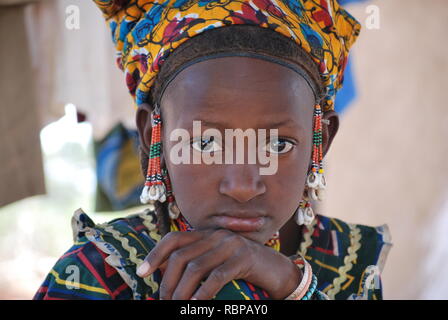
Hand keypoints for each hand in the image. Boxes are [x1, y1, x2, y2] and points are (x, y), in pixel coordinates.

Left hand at [136, 229, 301, 299]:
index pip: (174, 239)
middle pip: (181, 256)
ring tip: (178, 307)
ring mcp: (231, 245)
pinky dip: (202, 294)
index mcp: (206, 233)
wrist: (275, 269)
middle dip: (167, 282)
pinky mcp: (243, 259)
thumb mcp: (215, 260)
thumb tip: (164, 275)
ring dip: (182, 292)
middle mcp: (216, 234)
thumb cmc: (240, 268)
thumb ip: (195, 260)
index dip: (155, 254)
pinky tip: (195, 306)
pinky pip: (216, 277)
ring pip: (196, 268)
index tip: (141, 273)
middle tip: (164, 301)